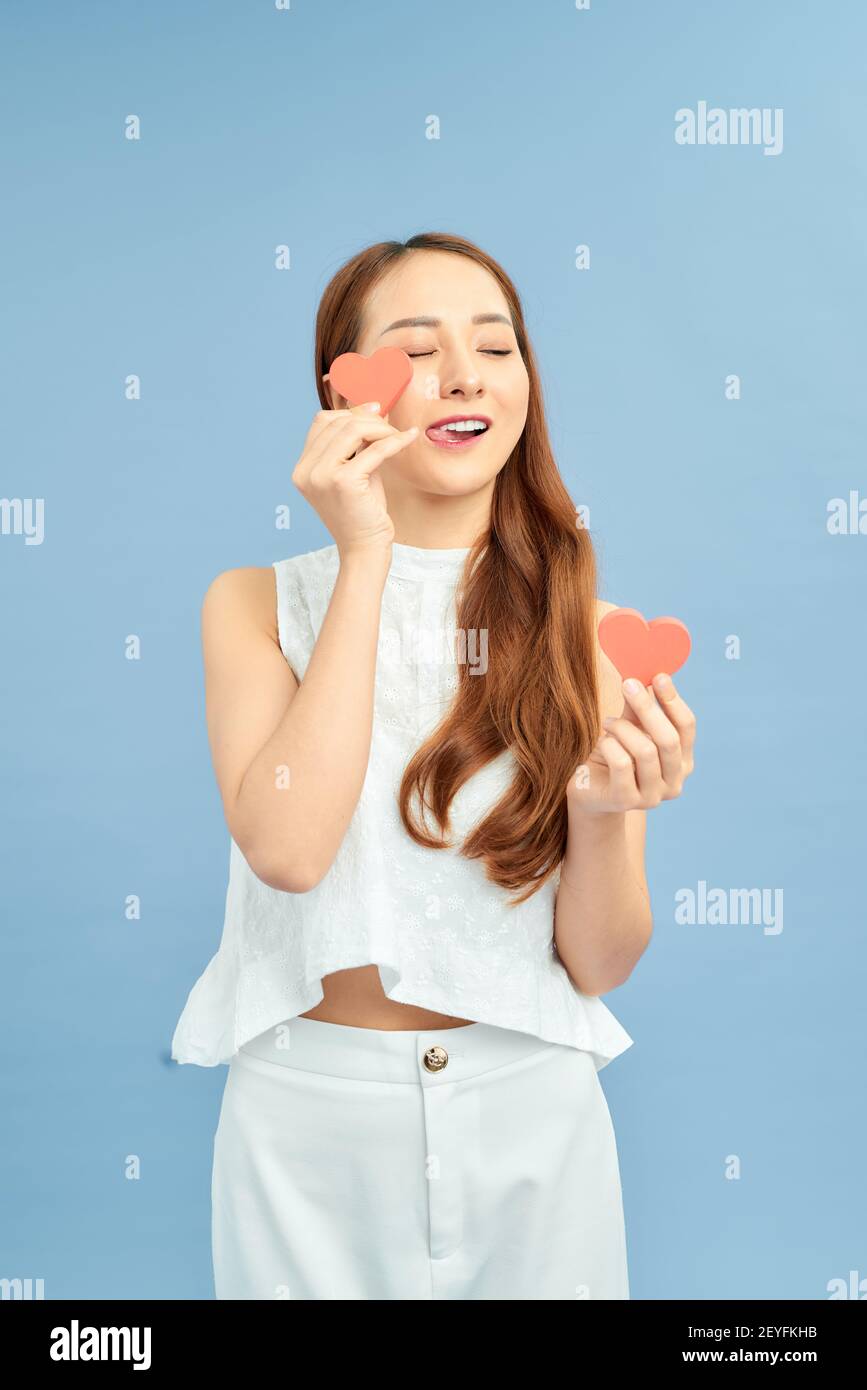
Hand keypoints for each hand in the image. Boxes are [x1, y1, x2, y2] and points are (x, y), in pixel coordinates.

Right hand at [291, 402, 418, 561]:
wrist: (365, 549)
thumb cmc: (362, 513)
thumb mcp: (353, 472)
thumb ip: (356, 445)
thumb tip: (374, 410)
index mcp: (302, 468)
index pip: (321, 422)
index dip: (350, 411)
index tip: (375, 410)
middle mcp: (306, 471)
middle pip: (338, 422)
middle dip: (369, 419)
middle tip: (391, 426)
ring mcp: (321, 476)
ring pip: (353, 429)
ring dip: (381, 428)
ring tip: (398, 436)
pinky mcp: (343, 481)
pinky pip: (375, 449)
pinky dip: (395, 441)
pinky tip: (409, 439)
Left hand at [567, 673, 695, 815]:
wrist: (588, 790)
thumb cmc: (613, 756)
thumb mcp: (629, 729)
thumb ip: (638, 709)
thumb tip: (641, 675)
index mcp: (682, 762)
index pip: (686, 728)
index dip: (673, 701)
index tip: (658, 676)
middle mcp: (674, 782)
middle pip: (668, 740)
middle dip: (648, 708)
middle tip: (629, 684)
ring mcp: (653, 797)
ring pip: (645, 751)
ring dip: (623, 729)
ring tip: (607, 723)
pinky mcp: (627, 801)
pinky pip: (622, 764)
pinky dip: (611, 745)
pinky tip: (602, 742)